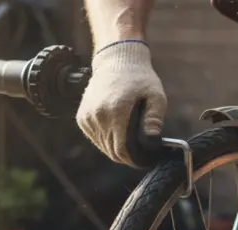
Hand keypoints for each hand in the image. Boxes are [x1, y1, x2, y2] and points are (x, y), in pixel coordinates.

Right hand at [76, 40, 166, 165]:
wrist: (117, 61)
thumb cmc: (140, 79)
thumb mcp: (156, 96)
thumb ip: (154, 119)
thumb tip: (153, 141)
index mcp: (116, 111)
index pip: (121, 150)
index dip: (133, 160)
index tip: (144, 160)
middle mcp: (98, 116)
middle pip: (112, 151)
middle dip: (127, 156)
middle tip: (140, 153)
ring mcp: (87, 117)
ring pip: (103, 147)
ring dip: (116, 148)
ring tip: (130, 140)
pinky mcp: (82, 117)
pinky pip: (95, 138)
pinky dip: (106, 140)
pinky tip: (117, 131)